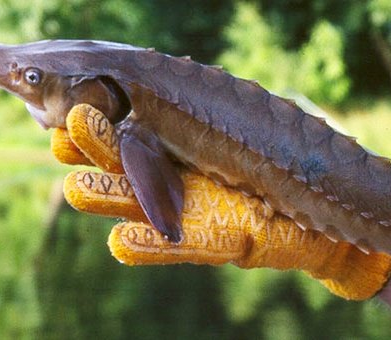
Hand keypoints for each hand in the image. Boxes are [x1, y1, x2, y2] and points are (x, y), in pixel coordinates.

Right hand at [51, 104, 390, 300]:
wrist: (318, 210)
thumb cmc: (277, 160)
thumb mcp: (242, 126)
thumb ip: (201, 108)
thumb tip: (164, 70)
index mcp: (174, 144)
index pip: (125, 132)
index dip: (97, 123)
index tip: (74, 107)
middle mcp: (171, 177)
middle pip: (118, 164)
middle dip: (93, 149)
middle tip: (71, 132)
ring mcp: (183, 212)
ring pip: (130, 206)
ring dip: (105, 197)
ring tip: (81, 187)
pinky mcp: (204, 243)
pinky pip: (165, 248)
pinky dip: (146, 246)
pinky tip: (125, 240)